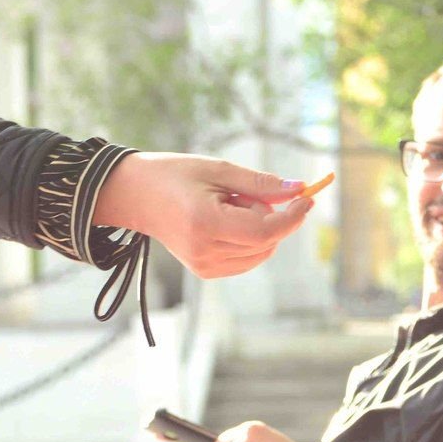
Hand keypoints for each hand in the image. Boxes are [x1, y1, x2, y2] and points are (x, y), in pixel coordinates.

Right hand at [94, 153, 312, 277]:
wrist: (135, 195)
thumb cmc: (174, 175)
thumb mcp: (218, 169)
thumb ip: (260, 183)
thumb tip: (298, 190)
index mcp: (205, 224)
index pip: (264, 232)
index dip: (291, 217)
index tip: (307, 197)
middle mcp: (205, 252)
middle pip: (267, 242)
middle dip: (271, 216)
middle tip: (241, 193)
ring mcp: (204, 266)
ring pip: (261, 252)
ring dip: (259, 228)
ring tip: (226, 207)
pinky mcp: (205, 272)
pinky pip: (248, 258)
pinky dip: (249, 239)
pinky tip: (223, 221)